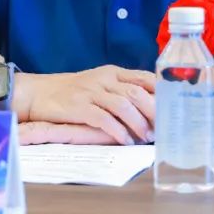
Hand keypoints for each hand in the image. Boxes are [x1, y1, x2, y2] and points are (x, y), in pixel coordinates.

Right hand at [16, 65, 154, 144]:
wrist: (40, 93)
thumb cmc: (75, 92)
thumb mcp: (100, 83)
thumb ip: (122, 90)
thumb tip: (152, 105)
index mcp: (113, 72)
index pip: (145, 77)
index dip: (161, 92)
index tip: (173, 108)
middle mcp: (104, 79)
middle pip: (137, 92)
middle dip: (154, 111)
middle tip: (163, 128)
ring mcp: (91, 92)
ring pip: (123, 105)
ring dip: (138, 123)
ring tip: (146, 137)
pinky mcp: (79, 107)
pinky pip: (103, 119)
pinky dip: (117, 131)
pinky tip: (125, 141)